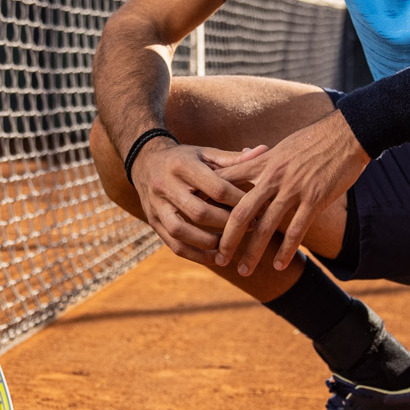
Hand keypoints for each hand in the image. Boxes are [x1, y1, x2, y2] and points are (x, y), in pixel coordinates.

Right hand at [129, 140, 262, 264]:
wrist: (145, 161)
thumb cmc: (184, 158)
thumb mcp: (205, 153)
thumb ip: (233, 158)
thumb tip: (264, 151)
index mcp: (182, 166)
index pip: (215, 188)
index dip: (238, 200)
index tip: (258, 207)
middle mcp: (165, 186)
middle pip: (199, 212)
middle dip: (227, 223)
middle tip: (252, 227)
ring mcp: (156, 206)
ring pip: (181, 231)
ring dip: (209, 242)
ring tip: (231, 244)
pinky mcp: (153, 222)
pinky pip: (173, 245)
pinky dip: (195, 255)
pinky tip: (215, 258)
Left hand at [212, 111, 368, 276]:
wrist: (347, 132)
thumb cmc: (314, 139)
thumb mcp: (281, 146)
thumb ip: (262, 159)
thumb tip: (247, 160)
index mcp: (262, 163)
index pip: (227, 184)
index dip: (210, 202)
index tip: (196, 220)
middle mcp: (273, 177)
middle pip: (241, 212)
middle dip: (227, 239)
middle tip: (218, 258)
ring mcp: (294, 189)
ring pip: (266, 226)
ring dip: (253, 252)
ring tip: (243, 271)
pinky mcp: (315, 198)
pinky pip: (297, 229)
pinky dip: (286, 250)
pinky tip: (277, 265)